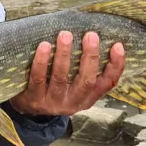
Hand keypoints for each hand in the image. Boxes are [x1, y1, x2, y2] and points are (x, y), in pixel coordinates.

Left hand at [9, 31, 124, 116]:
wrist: (27, 110)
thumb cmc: (54, 87)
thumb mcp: (73, 84)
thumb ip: (83, 68)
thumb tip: (94, 37)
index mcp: (87, 98)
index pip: (107, 84)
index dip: (116, 66)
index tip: (118, 45)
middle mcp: (73, 103)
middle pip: (86, 81)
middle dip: (90, 57)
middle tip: (91, 35)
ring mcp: (53, 102)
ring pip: (61, 78)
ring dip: (64, 55)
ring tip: (65, 35)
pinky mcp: (34, 99)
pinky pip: (38, 79)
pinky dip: (41, 62)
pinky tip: (44, 46)